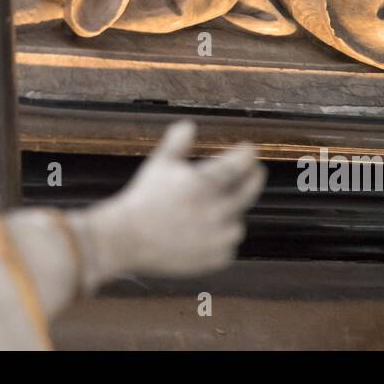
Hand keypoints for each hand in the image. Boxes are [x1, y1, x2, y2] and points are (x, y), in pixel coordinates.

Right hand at [70, 121, 265, 283]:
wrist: (127, 238)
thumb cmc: (143, 198)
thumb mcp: (158, 164)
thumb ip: (176, 143)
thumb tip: (189, 124)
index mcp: (201, 184)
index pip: (236, 166)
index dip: (246, 155)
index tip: (249, 150)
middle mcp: (214, 211)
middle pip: (247, 193)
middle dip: (254, 179)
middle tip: (256, 171)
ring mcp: (215, 238)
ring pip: (237, 223)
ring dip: (233, 214)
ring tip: (223, 208)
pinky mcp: (213, 259)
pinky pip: (227, 248)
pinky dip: (220, 240)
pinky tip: (207, 233)